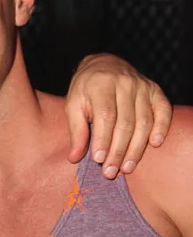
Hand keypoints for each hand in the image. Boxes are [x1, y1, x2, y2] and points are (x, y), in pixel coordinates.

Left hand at [66, 54, 171, 177]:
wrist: (104, 65)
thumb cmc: (86, 89)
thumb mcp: (73, 105)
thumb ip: (76, 131)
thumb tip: (74, 158)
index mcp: (101, 84)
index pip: (106, 116)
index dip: (103, 139)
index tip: (98, 160)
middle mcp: (125, 84)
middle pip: (126, 123)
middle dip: (118, 151)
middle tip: (111, 172)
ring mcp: (142, 86)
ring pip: (144, 121)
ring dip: (136, 148)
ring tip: (127, 168)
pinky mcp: (154, 91)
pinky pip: (163, 110)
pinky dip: (162, 128)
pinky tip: (155, 144)